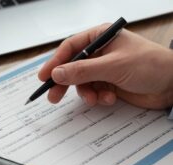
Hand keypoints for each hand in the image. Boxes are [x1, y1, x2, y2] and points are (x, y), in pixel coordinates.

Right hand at [38, 24, 172, 108]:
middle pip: (72, 66)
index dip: (55, 62)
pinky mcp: (108, 83)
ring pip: (82, 82)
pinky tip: (109, 98)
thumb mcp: (112, 66)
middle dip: (65, 82)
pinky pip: (93, 91)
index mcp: (100, 38)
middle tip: (53, 97)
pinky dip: (98, 97)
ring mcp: (103, 69)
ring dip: (86, 92)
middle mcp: (99, 52)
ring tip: (95, 98)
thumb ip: (83, 70)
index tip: (44, 77)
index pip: (70, 48)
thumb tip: (57, 73)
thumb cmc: (149, 65)